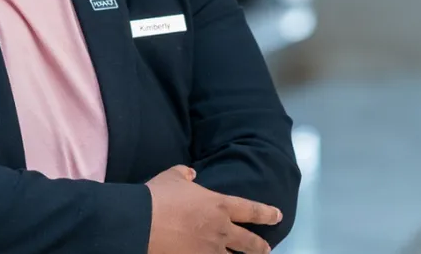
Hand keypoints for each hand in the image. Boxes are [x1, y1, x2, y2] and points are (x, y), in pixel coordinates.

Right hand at [146, 165, 280, 253]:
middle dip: (260, 247)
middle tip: (266, 249)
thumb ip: (185, 173)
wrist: (142, 221)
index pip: (251, 210)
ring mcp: (210, 249)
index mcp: (219, 205)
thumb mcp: (173, 176)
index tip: (277, 215)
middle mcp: (221, 229)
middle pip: (249, 242)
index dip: (267, 213)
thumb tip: (191, 173)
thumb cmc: (159, 195)